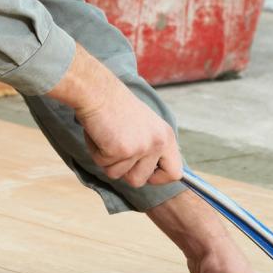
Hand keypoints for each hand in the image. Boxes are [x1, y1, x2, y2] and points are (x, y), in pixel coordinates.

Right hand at [47, 46, 181, 186]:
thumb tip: (150, 173)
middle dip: (124, 171)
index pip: (175, 173)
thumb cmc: (116, 107)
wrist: (98, 91)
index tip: (145, 173)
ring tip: (107, 137)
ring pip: (118, 175)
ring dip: (107, 161)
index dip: (158, 178)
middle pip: (140, 180)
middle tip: (116, 150)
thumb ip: (150, 147)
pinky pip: (103, 165)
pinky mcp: (121, 150)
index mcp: (166, 137)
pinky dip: (96, 152)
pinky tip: (99, 133)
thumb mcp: (145, 126)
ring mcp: (140, 147)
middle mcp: (157, 143)